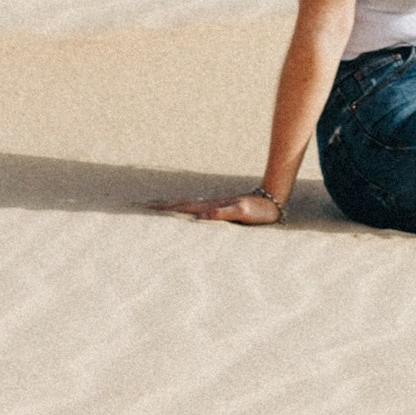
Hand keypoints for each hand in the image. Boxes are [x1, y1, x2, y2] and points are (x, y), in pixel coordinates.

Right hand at [148, 190, 283, 223]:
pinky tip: (184, 210)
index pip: (183, 207)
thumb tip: (202, 215)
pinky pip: (196, 208)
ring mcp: (214, 204)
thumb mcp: (242, 212)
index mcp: (211, 206)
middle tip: (143, 205)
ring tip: (157, 206)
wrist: (272, 200)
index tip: (147, 207)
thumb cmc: (259, 210)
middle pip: (181, 203)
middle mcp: (209, 204)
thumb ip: (224, 212)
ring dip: (171, 205)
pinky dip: (185, 208)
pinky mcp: (220, 208)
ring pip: (187, 205)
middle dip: (162, 205)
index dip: (165, 208)